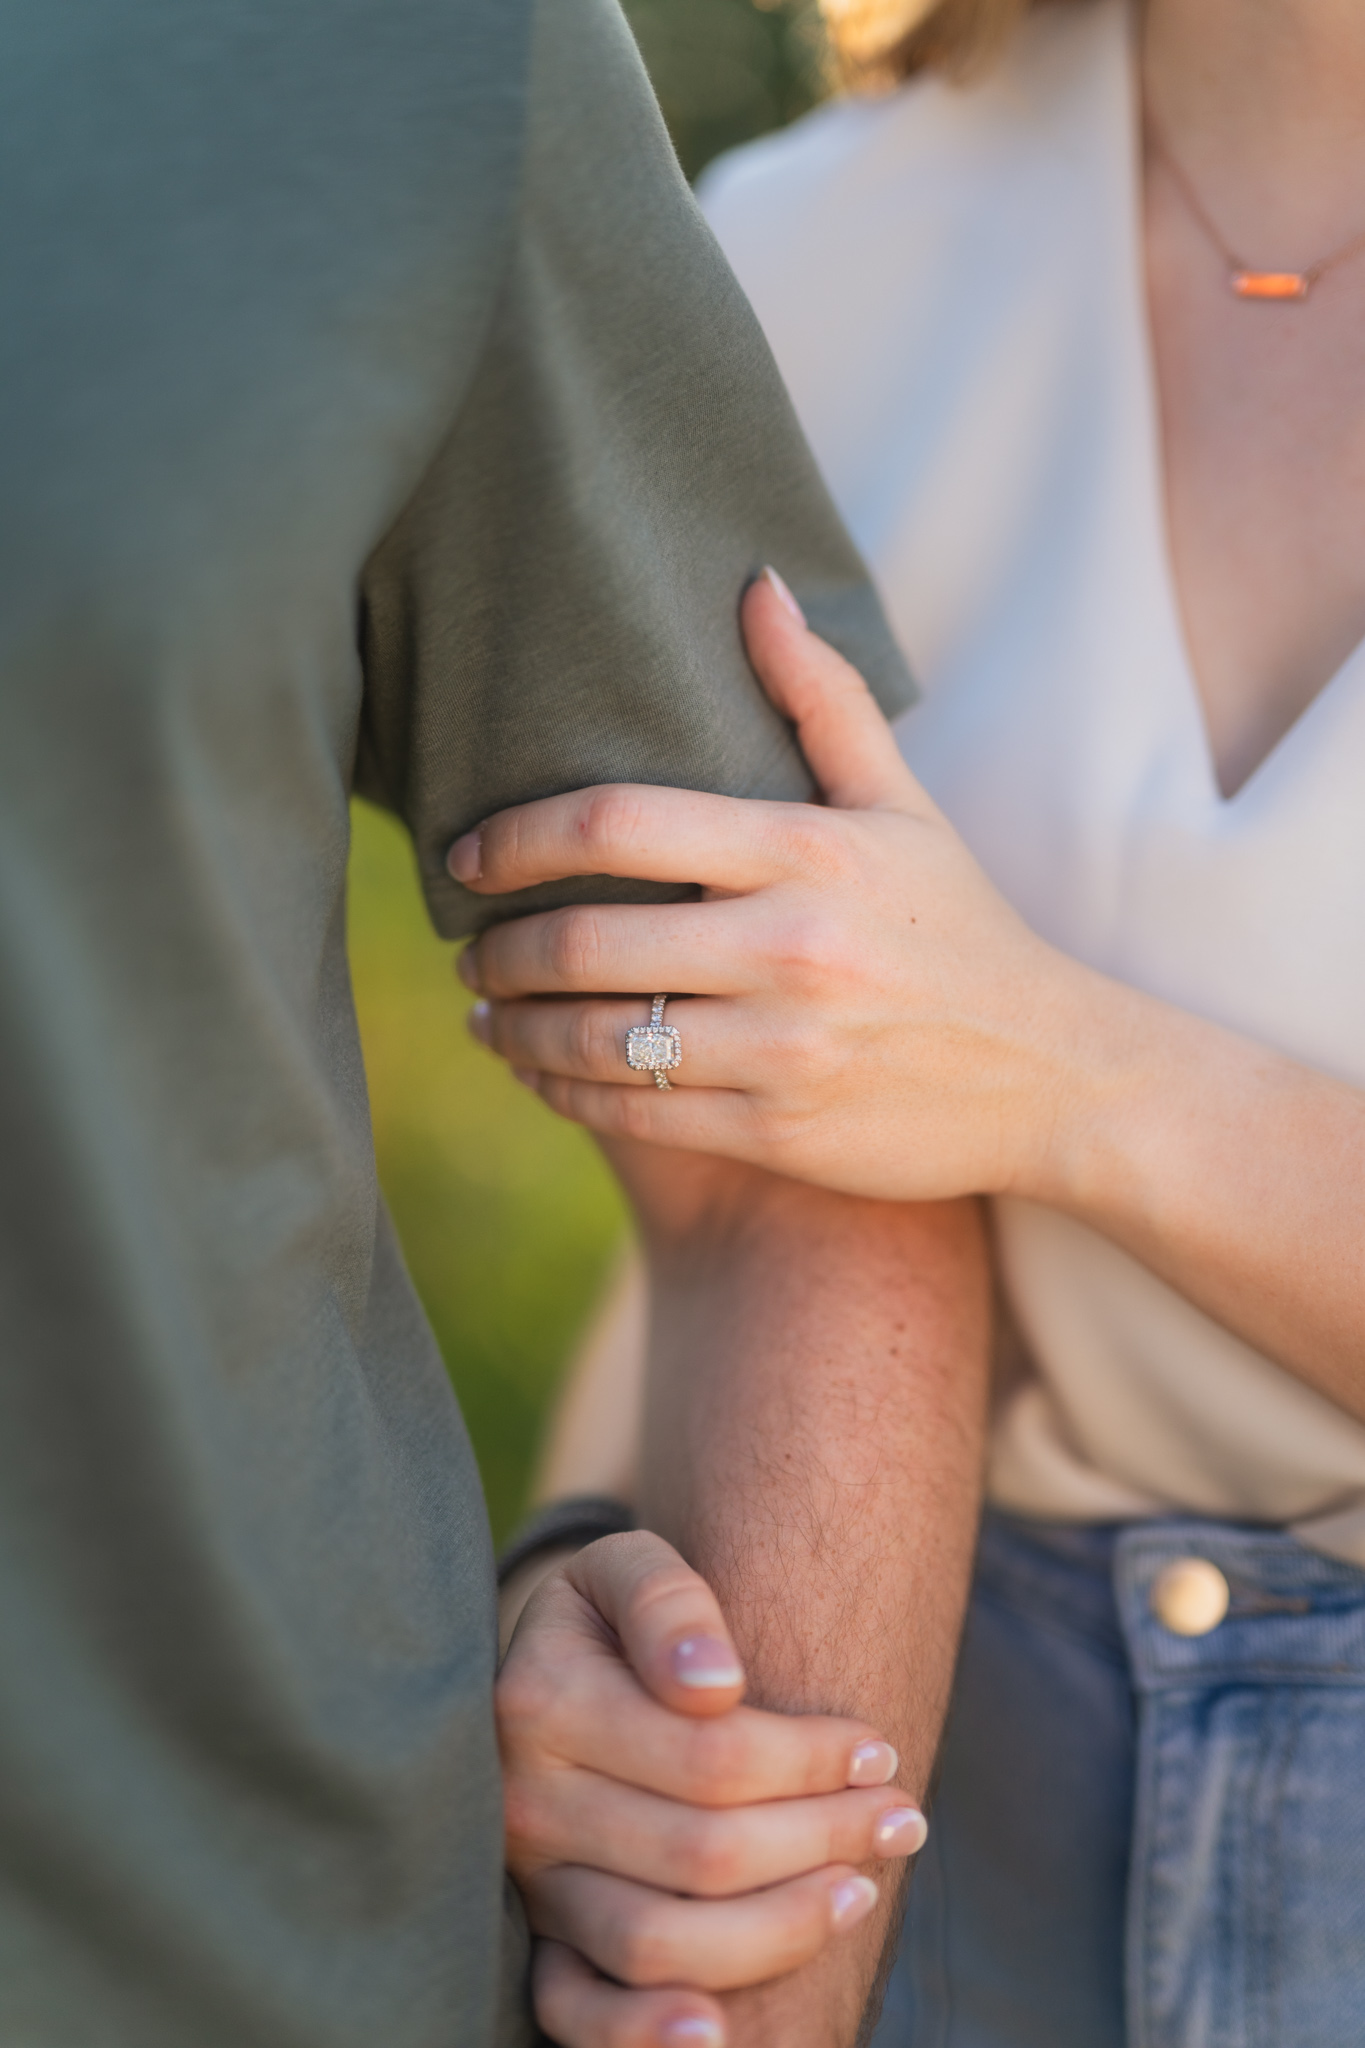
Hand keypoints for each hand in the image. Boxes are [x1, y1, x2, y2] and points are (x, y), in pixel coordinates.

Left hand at [449, 570, 1083, 1204]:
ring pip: (596, 1038)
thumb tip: (755, 584)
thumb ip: (823, 699)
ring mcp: (783, 1046)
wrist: (1052, 1073)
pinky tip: (538, 1074)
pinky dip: (562, 1092)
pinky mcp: (778, 1128)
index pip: (615, 823)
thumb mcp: (904, 808)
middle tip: (468, 949)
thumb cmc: (961, 929)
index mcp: (807, 851)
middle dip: (498, 949)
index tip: (465, 855)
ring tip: (485, 1013)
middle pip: (584, 940)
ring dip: (513, 1028)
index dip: (514, 838)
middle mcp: (789, 946)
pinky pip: (633, 1112)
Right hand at [500, 1530, 926, 2047]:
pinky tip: (724, 2029)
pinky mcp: (541, 1940)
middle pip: (704, 1853)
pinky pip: (578, 2012)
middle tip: (902, 1818)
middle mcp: (525, 1803)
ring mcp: (531, 1883)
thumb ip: (666, 1601)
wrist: (551, 1674)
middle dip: (824, 1837)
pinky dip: (646, 2033)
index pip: (710, 1756)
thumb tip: (714, 1684)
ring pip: (662, 1942)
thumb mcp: (627, 1568)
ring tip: (860, 1887)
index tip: (878, 1748)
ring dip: (782, 1928)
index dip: (811, 1763)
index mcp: (540, 1702)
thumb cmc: (615, 1620)